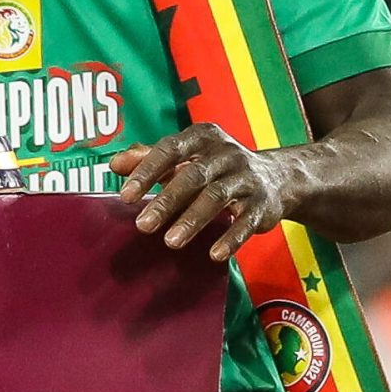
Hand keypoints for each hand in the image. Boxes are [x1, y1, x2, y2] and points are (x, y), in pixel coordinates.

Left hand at [110, 124, 291, 262]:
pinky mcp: (262, 204)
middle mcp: (226, 153)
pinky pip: (245, 222)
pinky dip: (230, 238)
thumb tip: (114, 164)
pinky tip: (214, 254)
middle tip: (142, 225)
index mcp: (202, 137)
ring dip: (192, 220)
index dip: (147, 171)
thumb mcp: (186, 156)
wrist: (276, 177)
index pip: (170, 149)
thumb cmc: (217, 166)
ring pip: (217, 198)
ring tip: (170, 242)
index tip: (125, 195)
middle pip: (192, 175)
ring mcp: (246, 178)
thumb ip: (149, 158)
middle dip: (166, 201)